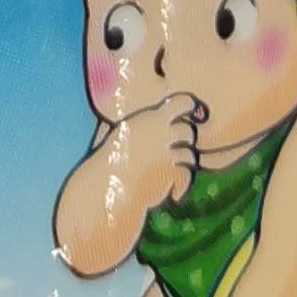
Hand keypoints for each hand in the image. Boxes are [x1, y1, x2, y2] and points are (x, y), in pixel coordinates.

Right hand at [103, 87, 203, 217]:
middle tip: (177, 146)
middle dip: (185, 140)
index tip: (190, 112)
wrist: (106, 183)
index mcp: (150, 118)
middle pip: (188, 131)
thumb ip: (145, 125)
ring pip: (189, 155)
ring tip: (173, 168)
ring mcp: (167, 154)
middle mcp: (161, 133)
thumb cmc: (113, 158)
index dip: (189, 106)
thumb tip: (160, 119)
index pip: (182, 103)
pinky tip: (174, 192)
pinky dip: (182, 185)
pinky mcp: (169, 174)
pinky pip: (186, 175)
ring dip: (184, 162)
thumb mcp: (126, 132)